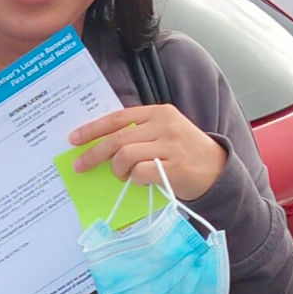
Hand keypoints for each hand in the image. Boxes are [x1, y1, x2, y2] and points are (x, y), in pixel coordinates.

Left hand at [68, 104, 226, 200]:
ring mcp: (170, 146)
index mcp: (159, 112)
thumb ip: (139, 132)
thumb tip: (102, 143)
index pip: (118, 118)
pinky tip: (140, 181)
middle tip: (80, 166)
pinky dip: (134, 180)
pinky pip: (140, 173)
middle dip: (93, 154)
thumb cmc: (185, 152)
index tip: (74, 139)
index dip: (93, 129)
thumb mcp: (165, 131)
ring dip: (117, 170)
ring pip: (125, 156)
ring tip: (123, 175)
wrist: (218, 170)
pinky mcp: (174, 168)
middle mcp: (164, 125)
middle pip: (117, 139)